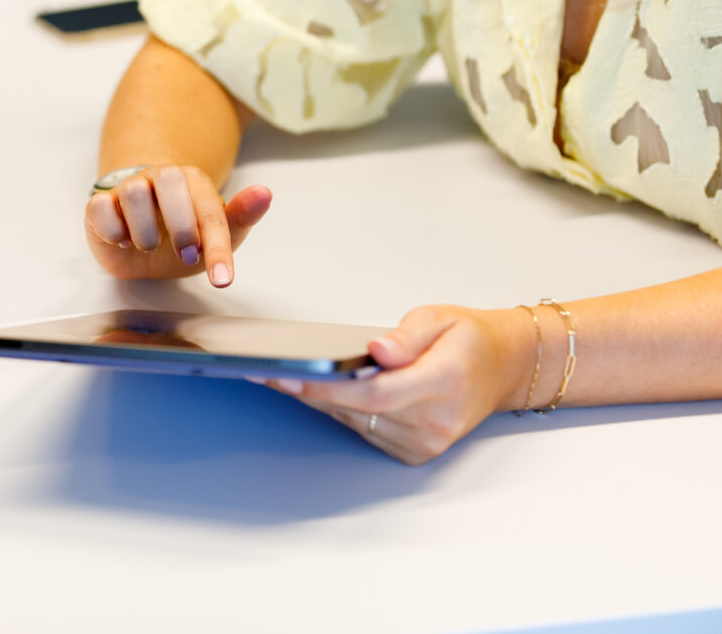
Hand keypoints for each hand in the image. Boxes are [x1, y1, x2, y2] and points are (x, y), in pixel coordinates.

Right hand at [84, 164, 271, 285]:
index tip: (222, 279)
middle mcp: (158, 178)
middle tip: (186, 255)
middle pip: (169, 178)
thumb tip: (265, 193)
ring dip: (144, 231)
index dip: (217, 246)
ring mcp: (127, 188)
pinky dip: (113, 231)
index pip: (209, 209)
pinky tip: (123, 242)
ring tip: (148, 247)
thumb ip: (240, 216)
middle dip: (181, 224)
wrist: (139, 243)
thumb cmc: (180, 236)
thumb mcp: (215, 234)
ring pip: (133, 192)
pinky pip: (100, 208)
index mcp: (192, 182)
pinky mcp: (99, 204)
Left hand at [259, 306, 535, 464]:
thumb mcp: (439, 318)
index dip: (327, 388)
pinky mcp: (415, 451)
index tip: (290, 376)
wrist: (503, 368)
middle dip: (309, 390)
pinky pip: (365, 429)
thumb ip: (405, 337)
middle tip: (266, 369)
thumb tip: (377, 350)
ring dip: (320, 401)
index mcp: (445, 382)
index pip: (374, 392)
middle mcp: (436, 420)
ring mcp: (426, 441)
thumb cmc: (468, 340)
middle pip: (356, 409)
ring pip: (354, 421)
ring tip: (283, 374)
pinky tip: (320, 390)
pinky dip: (342, 409)